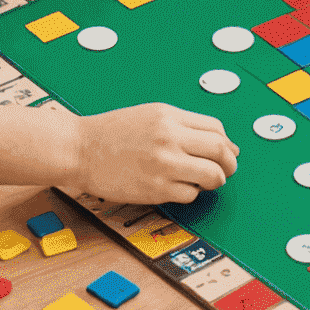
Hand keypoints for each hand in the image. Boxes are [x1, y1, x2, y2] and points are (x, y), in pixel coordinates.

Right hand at [73, 103, 239, 204]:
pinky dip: (191, 193)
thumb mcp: (151, 115)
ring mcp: (164, 164)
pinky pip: (190, 194)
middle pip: (220, 151)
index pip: (216, 129)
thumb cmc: (112, 133)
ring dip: (215, 181)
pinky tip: (180, 188)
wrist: (80, 149)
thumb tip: (218, 142)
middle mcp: (170, 138)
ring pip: (212, 175)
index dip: (226, 143)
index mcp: (170, 116)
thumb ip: (183, 126)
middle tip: (226, 171)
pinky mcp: (156, 189)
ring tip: (205, 181)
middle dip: (229, 164)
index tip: (225, 153)